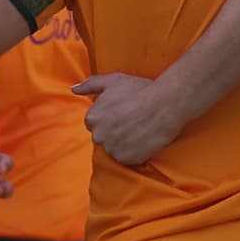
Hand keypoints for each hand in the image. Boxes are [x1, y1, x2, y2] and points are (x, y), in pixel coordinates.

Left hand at [78, 69, 192, 167]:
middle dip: (114, 132)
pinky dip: (134, 152)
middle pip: (103, 138)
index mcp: (92, 118)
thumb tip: (74, 89)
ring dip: (124, 143)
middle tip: (132, 122)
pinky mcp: (127, 159)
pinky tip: (144, 140)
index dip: (109, 118)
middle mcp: (98, 136)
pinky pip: (127, 159)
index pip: (95, 124)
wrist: (165, 104)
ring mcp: (112, 149)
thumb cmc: (140, 89)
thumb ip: (90, 84)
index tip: (123, 114)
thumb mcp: (113, 81)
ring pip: (114, 149)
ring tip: (139, 131)